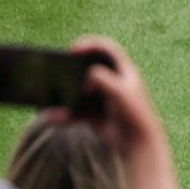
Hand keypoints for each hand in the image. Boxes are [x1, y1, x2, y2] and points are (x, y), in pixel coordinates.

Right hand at [68, 37, 164, 158]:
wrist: (138, 144)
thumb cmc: (134, 114)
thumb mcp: (119, 91)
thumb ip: (102, 78)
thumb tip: (86, 76)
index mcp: (124, 72)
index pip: (107, 49)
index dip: (90, 44)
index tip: (73, 49)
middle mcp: (114, 83)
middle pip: (89, 68)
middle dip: (73, 67)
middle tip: (58, 68)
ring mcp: (103, 99)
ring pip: (79, 90)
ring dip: (65, 92)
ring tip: (51, 90)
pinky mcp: (95, 115)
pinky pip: (75, 111)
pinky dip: (65, 113)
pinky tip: (56, 116)